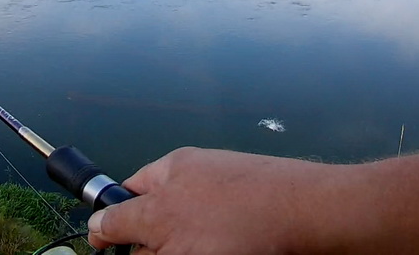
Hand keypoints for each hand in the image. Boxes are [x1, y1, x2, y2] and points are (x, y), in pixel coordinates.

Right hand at [87, 147, 338, 254]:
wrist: (321, 219)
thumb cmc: (242, 217)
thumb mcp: (168, 223)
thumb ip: (125, 223)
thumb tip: (96, 227)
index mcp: (174, 171)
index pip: (128, 197)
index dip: (113, 228)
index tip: (106, 251)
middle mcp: (200, 182)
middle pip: (159, 225)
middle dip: (155, 248)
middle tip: (174, 253)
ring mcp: (230, 203)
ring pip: (192, 239)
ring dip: (187, 249)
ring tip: (209, 251)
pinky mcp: (254, 223)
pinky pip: (221, 239)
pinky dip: (215, 249)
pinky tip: (234, 251)